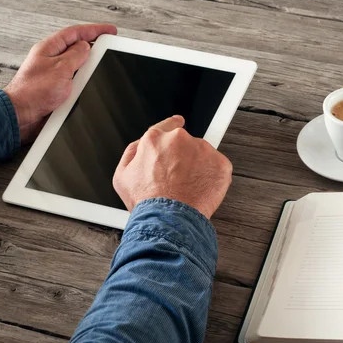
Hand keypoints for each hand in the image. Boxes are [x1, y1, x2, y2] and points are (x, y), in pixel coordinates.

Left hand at [4, 24, 116, 144]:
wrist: (21, 114)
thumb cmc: (33, 91)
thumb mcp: (61, 69)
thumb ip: (75, 55)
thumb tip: (86, 47)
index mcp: (49, 48)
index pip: (75, 32)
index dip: (94, 30)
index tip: (109, 30)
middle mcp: (50, 59)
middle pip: (76, 47)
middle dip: (93, 46)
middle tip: (109, 46)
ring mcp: (53, 74)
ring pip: (76, 64)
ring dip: (88, 65)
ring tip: (100, 66)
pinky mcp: (55, 88)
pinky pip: (73, 79)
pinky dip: (82, 80)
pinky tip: (88, 83)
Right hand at [113, 116, 232, 218]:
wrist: (169, 219)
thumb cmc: (146, 202)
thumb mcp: (122, 177)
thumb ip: (132, 153)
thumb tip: (140, 146)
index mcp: (155, 140)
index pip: (167, 125)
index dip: (172, 125)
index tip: (178, 122)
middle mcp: (178, 139)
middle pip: (184, 143)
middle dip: (182, 157)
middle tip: (177, 179)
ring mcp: (202, 150)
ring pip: (202, 155)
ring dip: (198, 167)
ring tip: (187, 189)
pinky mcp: (220, 163)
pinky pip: (218, 167)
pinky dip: (212, 177)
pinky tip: (200, 190)